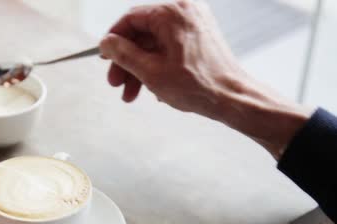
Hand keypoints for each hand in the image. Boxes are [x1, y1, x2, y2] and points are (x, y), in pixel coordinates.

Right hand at [100, 0, 310, 157]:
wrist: (232, 99)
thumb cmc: (197, 85)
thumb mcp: (150, 71)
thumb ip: (123, 54)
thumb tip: (105, 42)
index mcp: (172, 14)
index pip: (131, 18)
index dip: (113, 39)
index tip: (104, 57)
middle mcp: (185, 12)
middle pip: (142, 33)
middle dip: (126, 61)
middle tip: (115, 83)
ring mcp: (194, 24)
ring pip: (154, 44)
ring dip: (139, 68)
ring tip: (130, 94)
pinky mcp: (199, 38)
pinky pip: (168, 48)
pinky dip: (156, 66)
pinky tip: (152, 89)